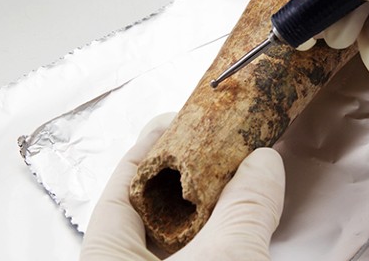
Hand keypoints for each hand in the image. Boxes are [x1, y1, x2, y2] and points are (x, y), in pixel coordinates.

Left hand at [79, 113, 285, 259]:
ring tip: (238, 183)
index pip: (120, 190)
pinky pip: (200, 260)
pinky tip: (242, 230)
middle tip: (218, 149)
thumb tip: (263, 163)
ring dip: (211, 214)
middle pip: (151, 214)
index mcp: (106, 259)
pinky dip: (220, 244)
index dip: (150, 149)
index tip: (177, 121)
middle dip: (188, 179)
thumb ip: (244, 209)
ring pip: (179, 243)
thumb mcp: (225, 260)